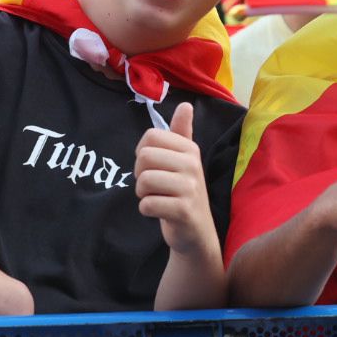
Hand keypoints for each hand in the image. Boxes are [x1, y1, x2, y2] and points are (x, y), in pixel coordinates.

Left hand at [135, 103, 218, 257]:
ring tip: (157, 198)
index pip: (150, 137)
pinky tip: (160, 211)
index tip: (154, 166)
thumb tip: (186, 104)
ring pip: (144, 180)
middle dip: (141, 174)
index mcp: (190, 149)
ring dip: (143, 194)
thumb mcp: (184, 160)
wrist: (196, 232)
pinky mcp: (184, 210)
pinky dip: (147, 210)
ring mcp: (190, 188)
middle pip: (144, 157)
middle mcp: (192, 164)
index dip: (143, 153)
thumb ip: (182, 132)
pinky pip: (148, 204)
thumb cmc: (183, 192)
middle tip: (155, 186)